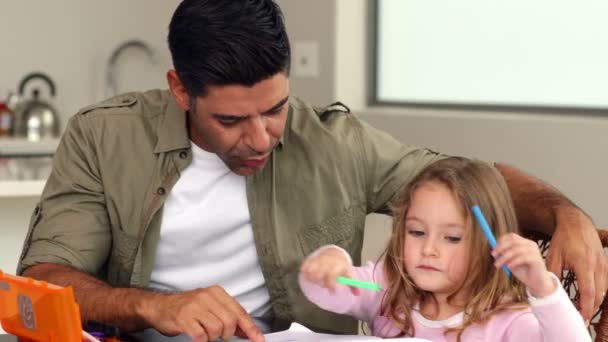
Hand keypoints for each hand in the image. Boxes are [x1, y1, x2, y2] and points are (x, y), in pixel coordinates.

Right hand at [138, 286, 264, 341]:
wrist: (159, 307)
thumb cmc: (186, 308)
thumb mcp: (210, 307)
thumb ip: (228, 316)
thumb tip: (247, 331)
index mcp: (217, 292)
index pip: (239, 312)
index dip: (250, 328)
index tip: (258, 339)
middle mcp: (207, 296)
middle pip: (230, 322)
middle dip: (227, 334)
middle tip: (219, 335)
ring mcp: (195, 306)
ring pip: (217, 329)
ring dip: (213, 337)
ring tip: (205, 333)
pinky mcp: (184, 318)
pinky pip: (201, 336)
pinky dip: (201, 341)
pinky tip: (198, 337)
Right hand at [300, 246, 358, 294]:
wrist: (334, 254)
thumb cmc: (341, 269)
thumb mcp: (349, 274)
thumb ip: (353, 285)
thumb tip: (358, 294)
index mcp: (338, 266)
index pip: (333, 274)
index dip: (332, 284)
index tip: (333, 291)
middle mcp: (329, 262)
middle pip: (322, 272)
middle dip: (321, 281)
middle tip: (322, 284)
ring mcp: (320, 260)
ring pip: (313, 268)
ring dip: (312, 276)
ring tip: (314, 280)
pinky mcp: (312, 259)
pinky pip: (307, 264)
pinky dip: (305, 269)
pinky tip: (305, 274)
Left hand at [493, 233, 555, 296]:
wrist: (536, 283)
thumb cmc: (523, 272)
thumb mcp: (510, 262)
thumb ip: (504, 255)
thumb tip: (494, 251)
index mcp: (524, 243)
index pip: (511, 236)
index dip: (501, 241)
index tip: (493, 250)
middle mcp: (530, 244)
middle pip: (513, 240)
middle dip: (501, 247)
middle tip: (493, 255)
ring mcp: (534, 251)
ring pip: (516, 249)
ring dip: (504, 257)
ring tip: (498, 265)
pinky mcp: (537, 259)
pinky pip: (522, 257)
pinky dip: (513, 261)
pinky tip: (509, 266)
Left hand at [546, 209, 607, 325]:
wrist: (576, 222)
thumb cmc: (563, 238)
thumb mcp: (554, 255)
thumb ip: (553, 273)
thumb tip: (551, 289)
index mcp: (584, 264)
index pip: (588, 292)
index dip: (585, 307)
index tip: (581, 318)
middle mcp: (597, 265)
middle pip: (598, 294)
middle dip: (591, 308)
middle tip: (581, 318)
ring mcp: (603, 264)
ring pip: (603, 289)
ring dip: (594, 301)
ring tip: (583, 309)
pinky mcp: (604, 262)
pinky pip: (604, 282)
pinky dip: (598, 291)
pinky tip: (588, 296)